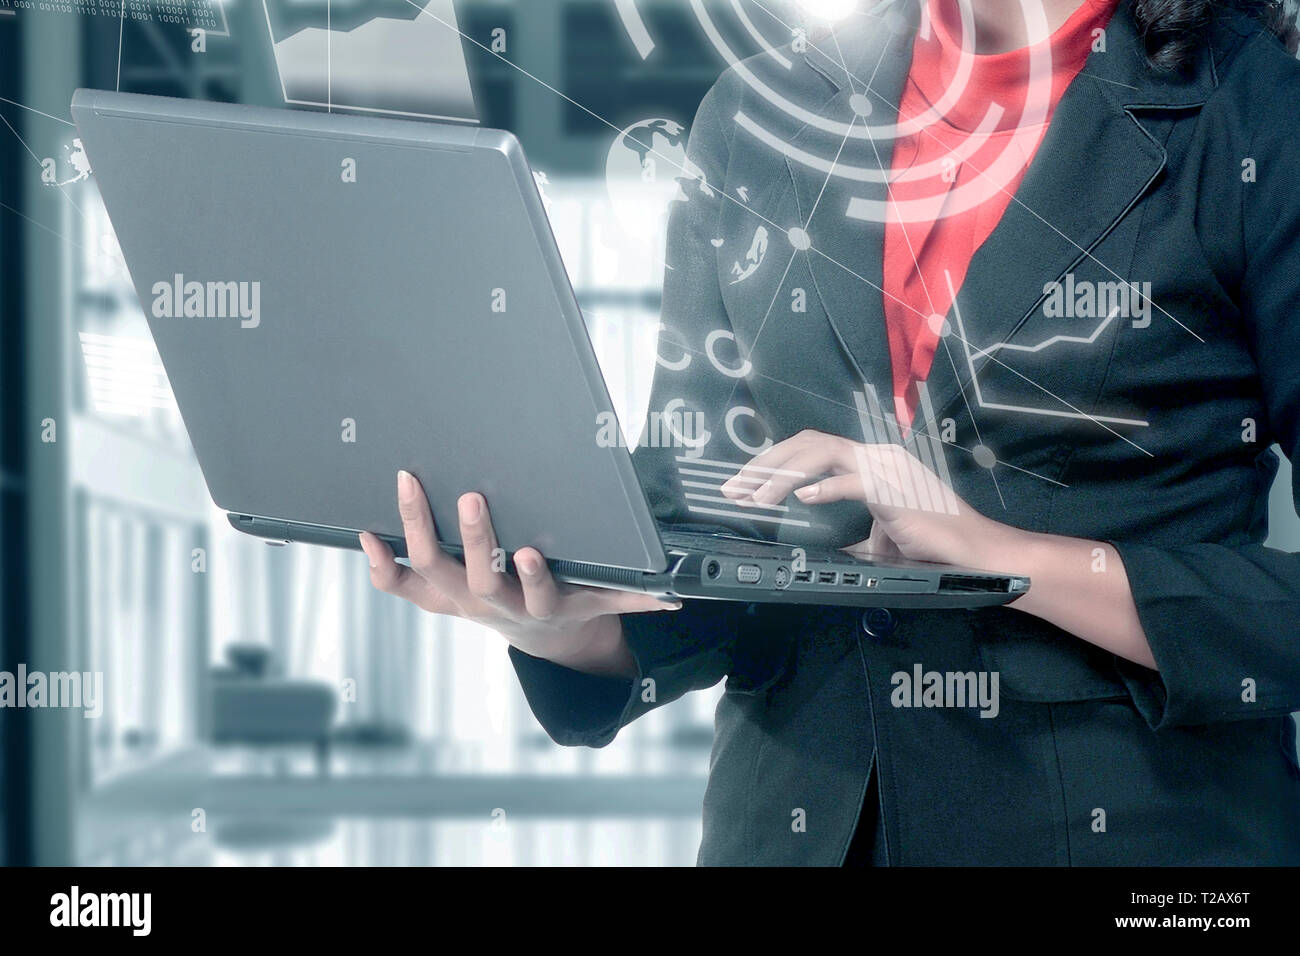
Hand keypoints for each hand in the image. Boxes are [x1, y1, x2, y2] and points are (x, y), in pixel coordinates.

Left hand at [359, 470, 677, 677]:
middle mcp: (496, 606)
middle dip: (471, 539)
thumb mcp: (605, 598)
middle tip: (470, 497)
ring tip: (407, 488)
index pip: (537, 595)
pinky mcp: (439, 598)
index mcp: (540, 604)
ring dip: (417, 535)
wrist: (542, 636)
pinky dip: (381, 566)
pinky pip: (402, 588)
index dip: (531, 578)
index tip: (528, 552)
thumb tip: (675, 594)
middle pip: (475, 580)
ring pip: (432, 575)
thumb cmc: (573, 598)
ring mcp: (462, 602)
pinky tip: (365, 534)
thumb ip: (636, 595)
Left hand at [719, 429, 1019, 569]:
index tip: (744, 486)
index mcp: (871, 462)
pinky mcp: (894, 489)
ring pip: (821, 453)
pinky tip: (800, 499)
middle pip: (807, 443)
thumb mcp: (877, 541)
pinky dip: (824, 487)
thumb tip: (820, 547)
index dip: (774, 463)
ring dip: (782, 475)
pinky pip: (852, 481)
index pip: (812, 449)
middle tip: (733, 489)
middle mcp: (876, 456)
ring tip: (757, 497)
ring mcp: (886, 468)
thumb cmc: (930, 546)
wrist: (974, 554)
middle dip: (764, 464)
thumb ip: (848, 536)